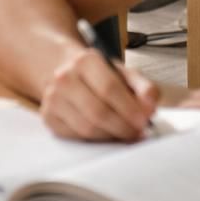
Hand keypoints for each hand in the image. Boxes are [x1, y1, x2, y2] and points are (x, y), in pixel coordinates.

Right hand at [40, 45, 161, 140]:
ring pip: (86, 128)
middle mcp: (64, 78)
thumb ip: (143, 86)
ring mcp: (53, 99)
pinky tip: (108, 134)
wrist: (66, 70)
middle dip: (123, 127)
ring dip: (111, 136)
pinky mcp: (48, 117)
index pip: (110, 89)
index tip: (144, 120)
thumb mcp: (123, 72)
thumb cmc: (98, 74)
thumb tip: (151, 104)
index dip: (129, 108)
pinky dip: (96, 140)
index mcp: (85, 61)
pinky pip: (76, 137)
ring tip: (126, 134)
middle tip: (138, 132)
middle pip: (98, 112)